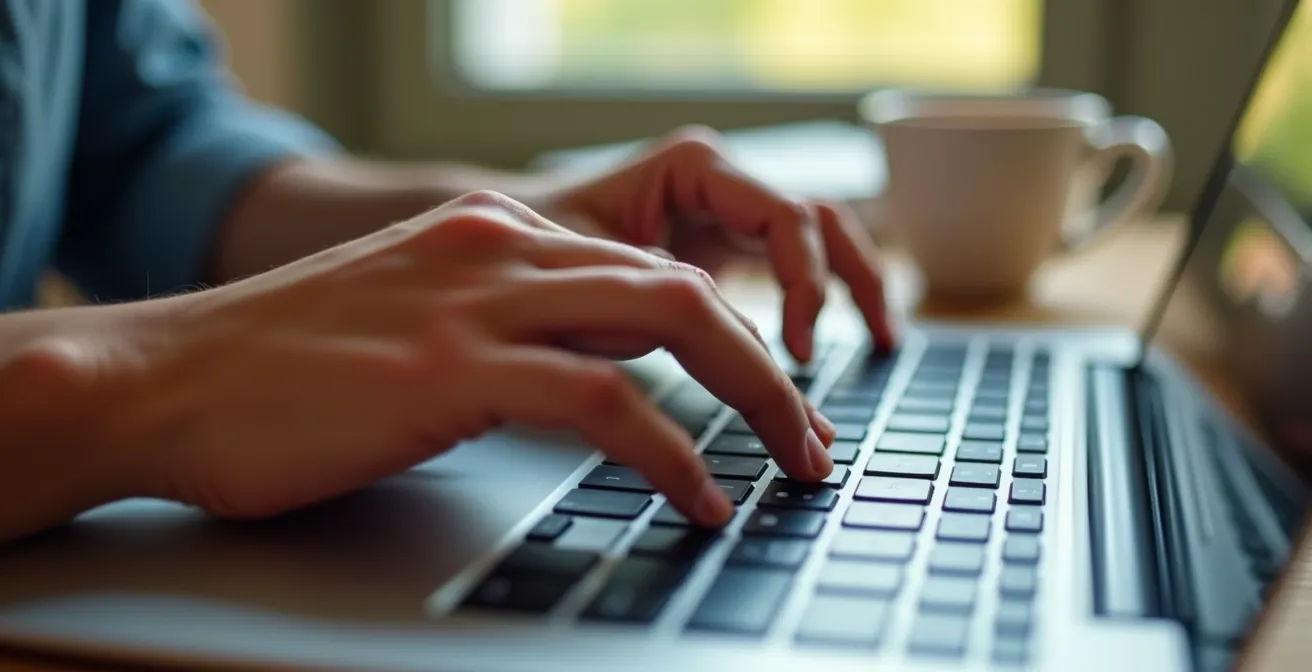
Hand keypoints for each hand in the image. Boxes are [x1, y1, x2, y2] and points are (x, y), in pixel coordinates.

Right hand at [92, 191, 835, 528]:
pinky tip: (698, 494)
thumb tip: (582, 380)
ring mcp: (476, 299)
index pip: (645, 269)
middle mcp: (496, 246)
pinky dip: (670, 450)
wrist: (163, 376)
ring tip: (792, 464)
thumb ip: (499, 328)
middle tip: (811, 434)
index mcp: (491, 233)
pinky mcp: (451, 366)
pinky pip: (603, 399)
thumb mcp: (411, 320)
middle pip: (680, 284)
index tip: (768, 397)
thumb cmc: (280, 368)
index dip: (726, 334)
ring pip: (668, 320)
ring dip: (753, 398)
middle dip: (767, 362)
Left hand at [546, 126, 894, 361]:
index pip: (787, 217)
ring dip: (857, 285)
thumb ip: (666, 300)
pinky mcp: (721, 249)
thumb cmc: (527, 250)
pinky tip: (824, 350)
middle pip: (820, 221)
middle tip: (874, 347)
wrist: (492, 251)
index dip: (806, 284)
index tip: (796, 351)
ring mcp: (724, 214)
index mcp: (696, 167)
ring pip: (819, 238)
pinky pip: (790, 267)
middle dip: (852, 283)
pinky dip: (819, 301)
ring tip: (885, 342)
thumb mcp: (592, 273)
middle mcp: (720, 183)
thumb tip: (733, 354)